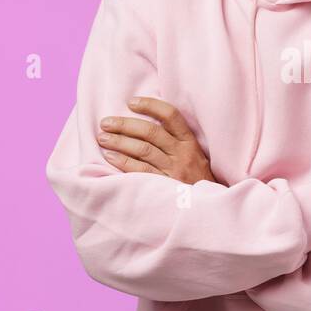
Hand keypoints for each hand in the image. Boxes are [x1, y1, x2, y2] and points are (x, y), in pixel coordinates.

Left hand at [96, 96, 217, 184]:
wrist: (208, 208)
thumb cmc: (196, 179)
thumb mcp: (194, 156)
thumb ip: (174, 141)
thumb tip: (142, 126)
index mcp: (189, 142)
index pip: (171, 115)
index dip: (150, 106)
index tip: (131, 102)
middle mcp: (183, 153)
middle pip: (151, 132)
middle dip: (125, 125)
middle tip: (106, 123)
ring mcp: (174, 170)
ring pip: (143, 150)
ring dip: (119, 142)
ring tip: (102, 138)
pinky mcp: (165, 186)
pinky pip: (140, 170)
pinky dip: (123, 162)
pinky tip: (110, 157)